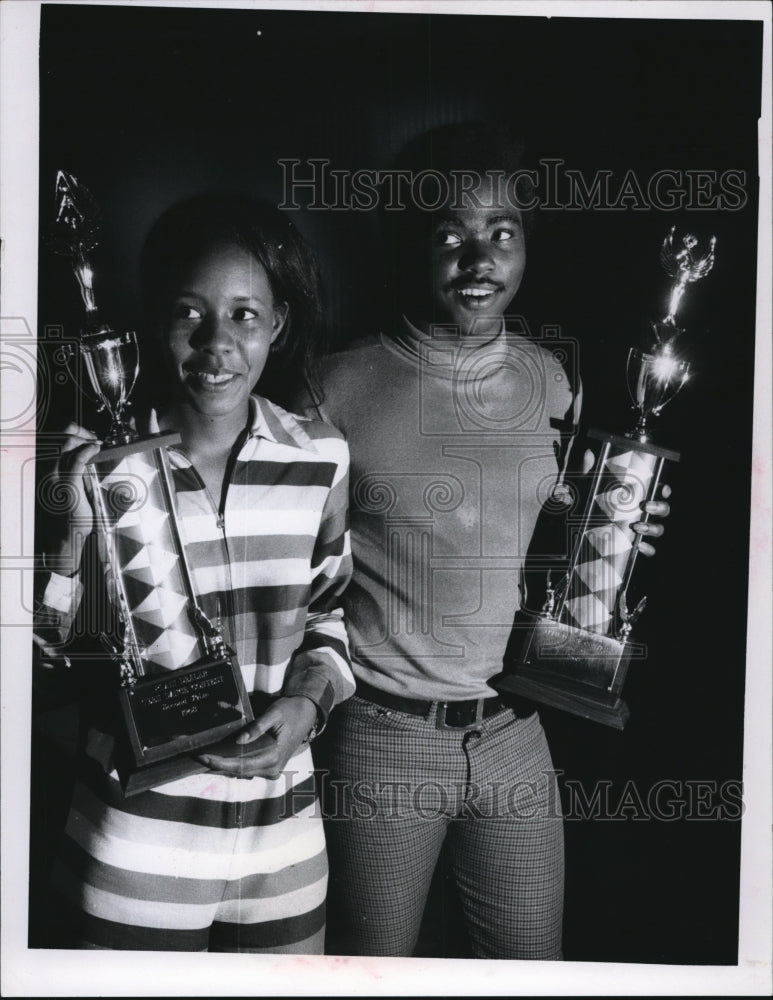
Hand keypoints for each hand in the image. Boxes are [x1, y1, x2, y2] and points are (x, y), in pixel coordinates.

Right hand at [42, 422, 100, 572]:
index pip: (50, 438)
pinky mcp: (66, 486)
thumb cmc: (70, 514)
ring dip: (83, 438)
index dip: (70, 431)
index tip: (86, 436)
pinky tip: (95, 449)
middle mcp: (44, 470)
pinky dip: (87, 450)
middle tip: (93, 437)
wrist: (66, 537)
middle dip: (77, 431)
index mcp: (44, 469)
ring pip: (64, 444)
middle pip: (55, 436)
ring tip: (95, 443)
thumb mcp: (70, 487)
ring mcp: (53, 477)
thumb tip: (86, 452)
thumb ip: (74, 469)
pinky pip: (76, 461)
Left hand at [196, 696, 317, 779]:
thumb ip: (257, 727)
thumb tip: (238, 740)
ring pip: (243, 772)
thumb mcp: (274, 713)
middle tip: (198, 757)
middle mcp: (273, 769)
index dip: (220, 763)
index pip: (241, 765)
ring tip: (206, 757)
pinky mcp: (270, 768)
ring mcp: (272, 771)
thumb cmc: (290, 711)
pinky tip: (222, 757)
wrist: (307, 714)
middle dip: (218, 765)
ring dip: (225, 766)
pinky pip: (249, 769)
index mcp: (274, 756)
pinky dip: (235, 764)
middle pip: (239, 771)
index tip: (203, 757)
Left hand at [579, 448, 670, 558]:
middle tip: (646, 506)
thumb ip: (589, 470)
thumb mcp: (589, 486)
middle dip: (660, 507)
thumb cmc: (592, 503)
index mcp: (640, 497)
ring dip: (653, 528)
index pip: (660, 491)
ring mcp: (643, 529)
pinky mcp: (637, 544)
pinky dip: (648, 549)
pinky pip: (650, 550)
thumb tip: (588, 453)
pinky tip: (639, 546)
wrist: (580, 529)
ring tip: (638, 527)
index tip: (662, 488)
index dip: (665, 490)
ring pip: (660, 529)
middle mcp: (645, 513)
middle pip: (664, 510)